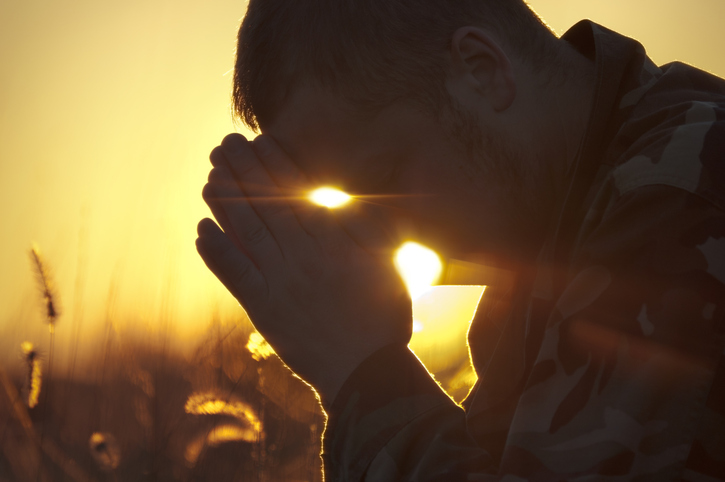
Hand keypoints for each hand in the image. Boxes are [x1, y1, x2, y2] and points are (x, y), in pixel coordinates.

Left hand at [196, 133, 412, 403]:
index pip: (295, 193)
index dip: (274, 165)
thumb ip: (363, 229)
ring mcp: (278, 283)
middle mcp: (299, 256)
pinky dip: (216, 252)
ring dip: (224, 203)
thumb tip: (335, 203)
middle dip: (244, 172)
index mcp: (330, 242)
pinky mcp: (263, 309)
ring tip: (209, 176)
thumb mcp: (387, 264)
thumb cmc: (384, 316)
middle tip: (224, 145)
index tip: (259, 141)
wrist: (365, 370)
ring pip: (245, 233)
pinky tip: (202, 230)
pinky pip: (234, 275)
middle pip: (265, 206)